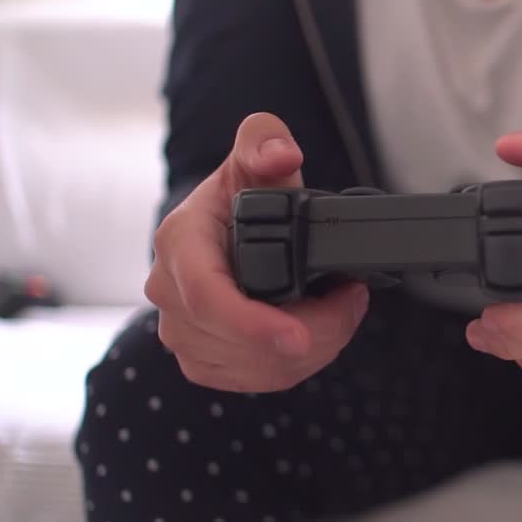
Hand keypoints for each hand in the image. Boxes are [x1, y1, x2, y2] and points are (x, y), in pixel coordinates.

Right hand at [144, 113, 368, 392]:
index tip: (298, 338)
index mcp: (180, 242)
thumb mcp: (254, 153)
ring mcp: (181, 331)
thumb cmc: (240, 192)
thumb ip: (265, 140)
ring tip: (342, 311)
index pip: (209, 297)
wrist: (221, 227)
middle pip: (242, 341)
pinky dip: (294, 366)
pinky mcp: (200, 358)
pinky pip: (251, 381)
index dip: (254, 325)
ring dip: (312, 348)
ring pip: (254, 368)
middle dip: (312, 330)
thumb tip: (281, 155)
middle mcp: (170, 292)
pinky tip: (318, 335)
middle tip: (351, 300)